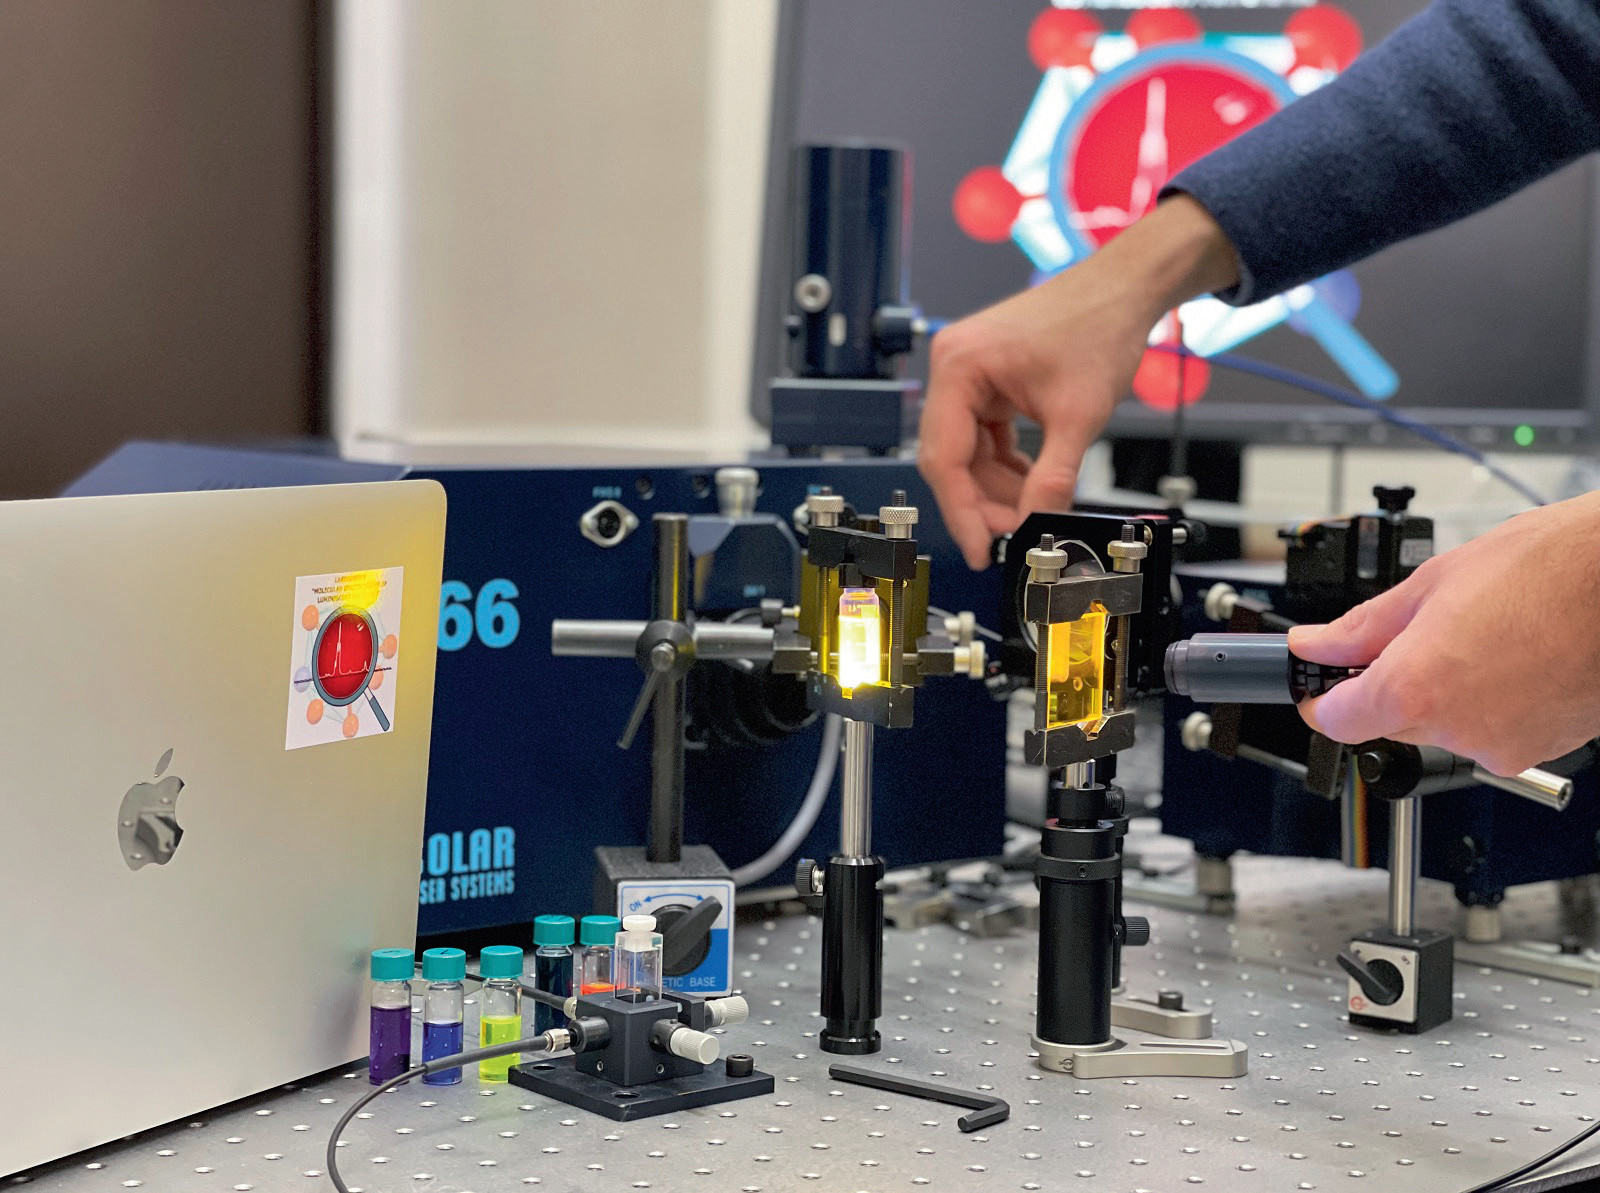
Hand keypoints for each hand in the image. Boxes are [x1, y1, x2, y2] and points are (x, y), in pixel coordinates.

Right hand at [917, 194, 1238, 568]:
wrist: (1125, 288)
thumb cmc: (1099, 325)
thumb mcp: (1077, 415)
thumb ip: (1052, 479)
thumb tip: (1036, 526)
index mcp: (959, 367)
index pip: (944, 459)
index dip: (961, 513)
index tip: (980, 551)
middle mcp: (953, 368)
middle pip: (951, 459)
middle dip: (982, 503)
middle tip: (1012, 538)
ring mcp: (968, 376)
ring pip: (969, 455)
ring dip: (998, 489)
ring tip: (1031, 511)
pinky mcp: (987, 383)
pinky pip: (985, 440)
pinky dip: (1007, 467)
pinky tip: (1032, 484)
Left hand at [1292, 491, 1599, 775]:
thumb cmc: (1547, 570)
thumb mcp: (1431, 585)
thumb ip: (1360, 628)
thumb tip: (1316, 645)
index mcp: (1415, 690)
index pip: (1338, 722)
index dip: (1322, 699)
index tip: (1321, 685)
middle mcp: (1456, 730)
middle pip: (1390, 723)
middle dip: (1392, 683)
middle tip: (1422, 635)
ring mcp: (1503, 745)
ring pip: (1442, 727)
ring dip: (1446, 691)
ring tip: (1482, 638)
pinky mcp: (1541, 750)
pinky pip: (1490, 731)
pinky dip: (1489, 703)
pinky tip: (1511, 659)